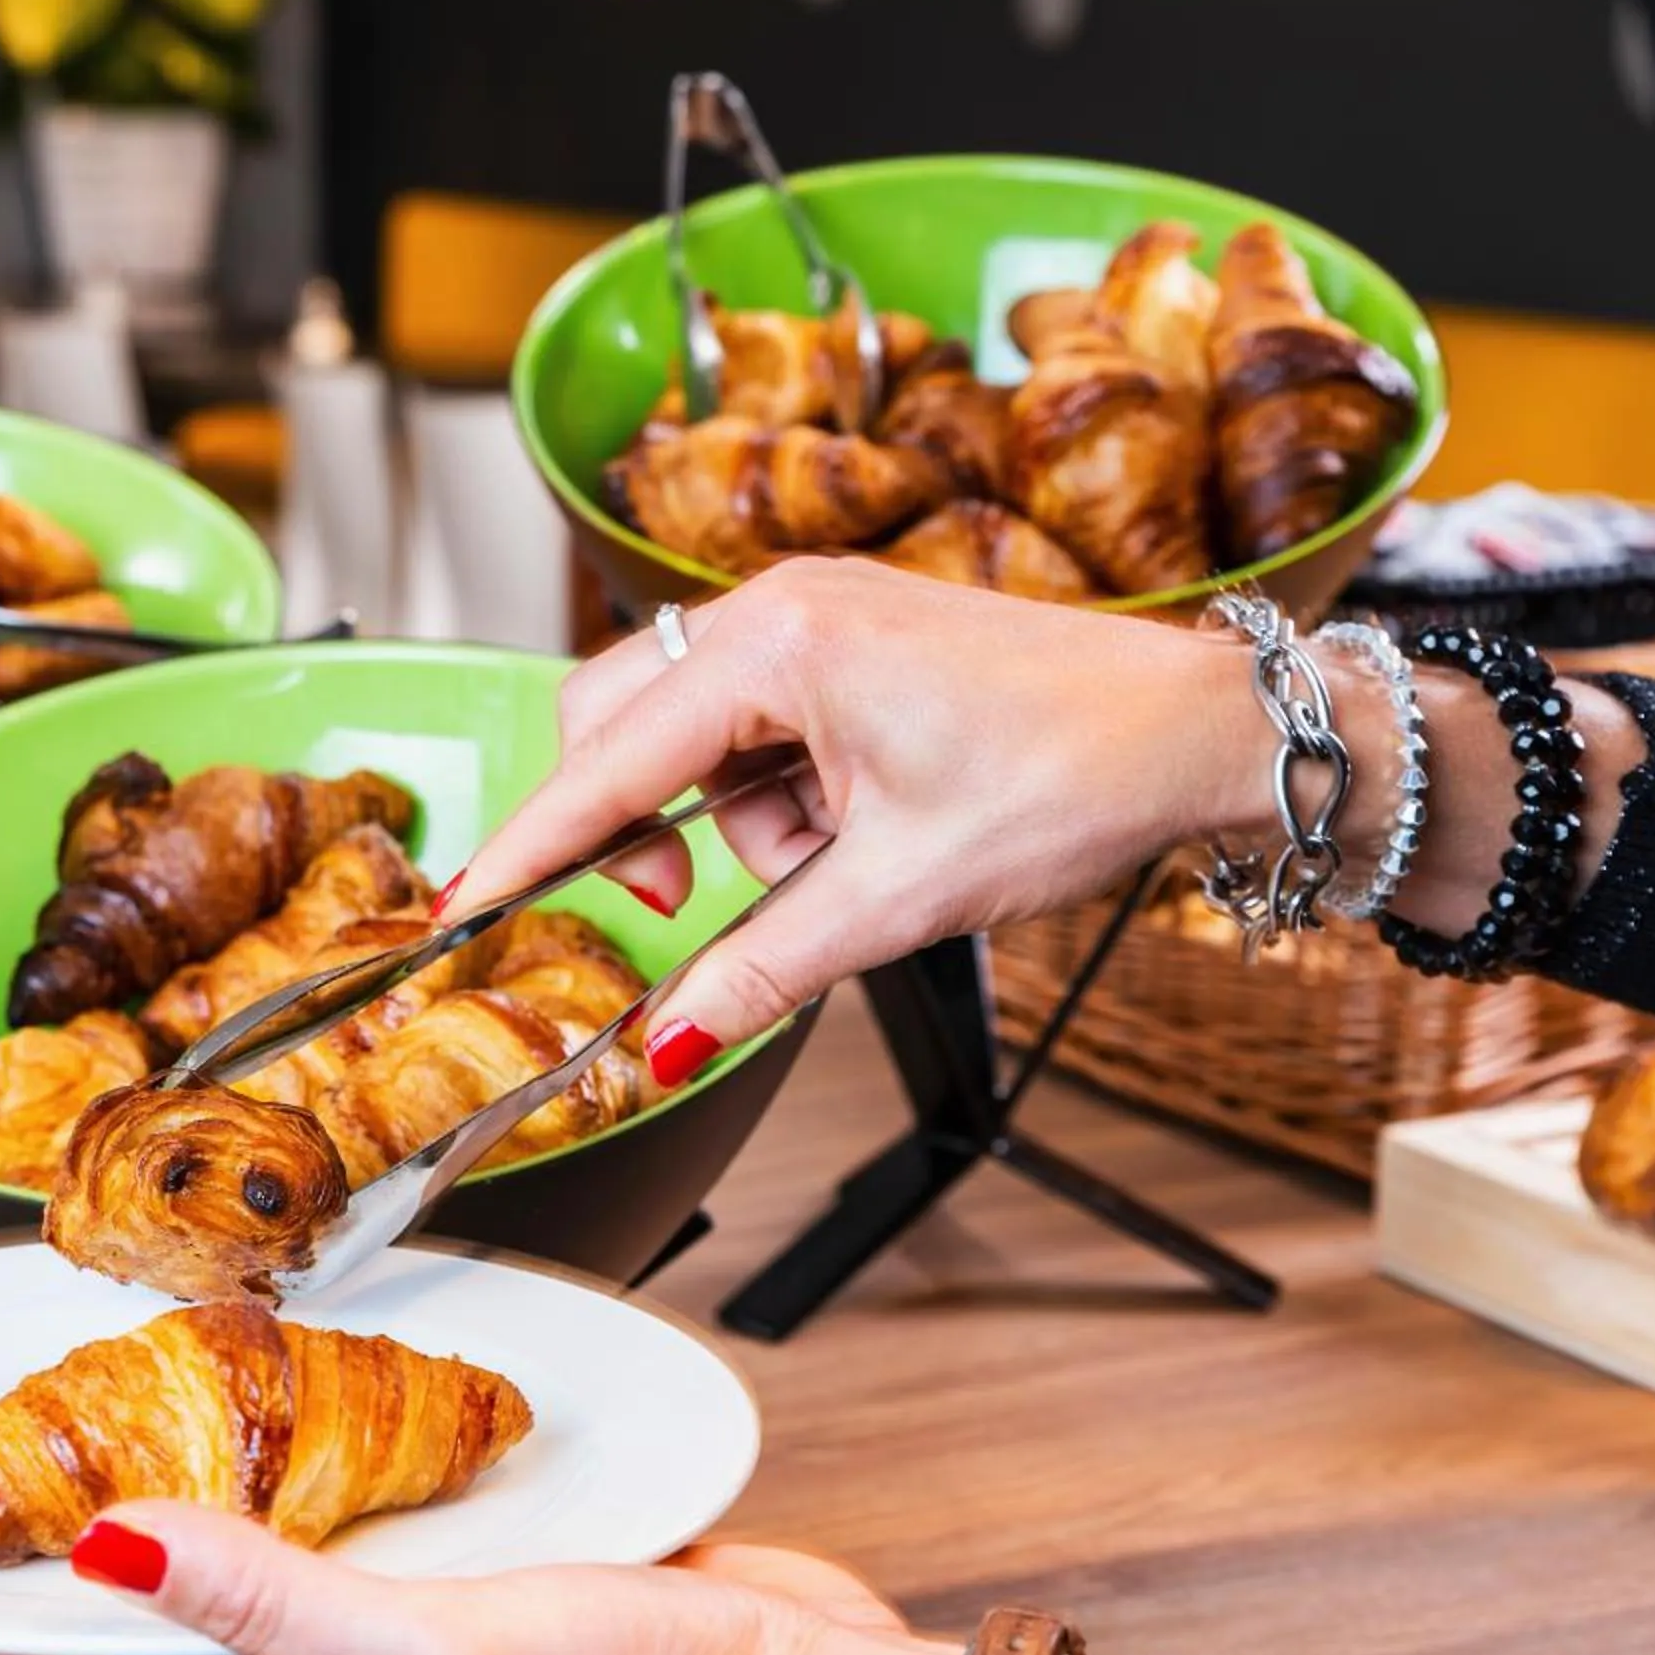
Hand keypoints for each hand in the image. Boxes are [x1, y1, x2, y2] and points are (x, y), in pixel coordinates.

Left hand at [0, 1503, 1115, 1654]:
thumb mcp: (427, 1652)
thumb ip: (266, 1597)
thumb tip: (105, 1540)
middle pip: (162, 1622)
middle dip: (82, 1539)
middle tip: (16, 1437)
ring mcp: (406, 1640)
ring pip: (260, 1558)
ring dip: (197, 1484)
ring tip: (128, 1395)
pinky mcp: (478, 1584)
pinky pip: (358, 1520)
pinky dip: (315, 1458)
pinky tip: (311, 1395)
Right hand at [446, 558, 1640, 1081]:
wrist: (1197, 732)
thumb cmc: (1073, 771)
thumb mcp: (899, 895)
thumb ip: (760, 968)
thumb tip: (667, 1041)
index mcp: (777, 647)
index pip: (604, 763)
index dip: (526, 848)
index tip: (457, 907)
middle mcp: (777, 613)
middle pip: (615, 729)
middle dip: (630, 830)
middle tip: (682, 904)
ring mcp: (810, 624)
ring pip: (684, 740)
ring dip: (727, 823)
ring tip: (837, 863)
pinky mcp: (841, 652)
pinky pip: (749, 738)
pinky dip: (776, 805)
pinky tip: (857, 830)